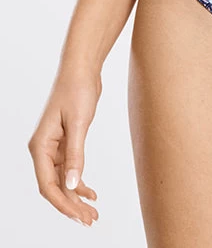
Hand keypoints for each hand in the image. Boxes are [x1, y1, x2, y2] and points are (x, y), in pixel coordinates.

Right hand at [28, 67, 101, 227]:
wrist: (82, 69)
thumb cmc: (77, 90)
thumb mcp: (78, 123)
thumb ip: (75, 155)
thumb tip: (73, 186)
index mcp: (40, 147)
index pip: (48, 185)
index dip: (63, 204)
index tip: (79, 217)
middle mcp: (43, 150)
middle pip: (55, 186)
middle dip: (71, 206)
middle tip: (90, 220)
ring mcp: (54, 147)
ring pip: (63, 180)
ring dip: (76, 197)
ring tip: (93, 212)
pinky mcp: (65, 142)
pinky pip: (70, 169)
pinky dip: (80, 182)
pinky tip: (91, 193)